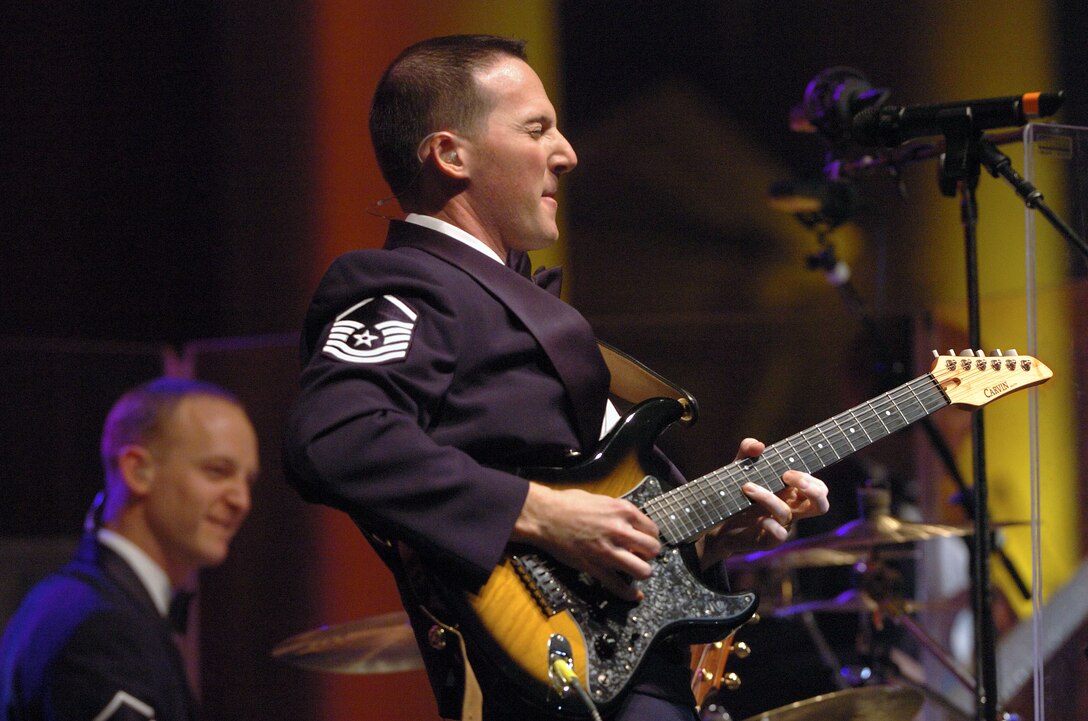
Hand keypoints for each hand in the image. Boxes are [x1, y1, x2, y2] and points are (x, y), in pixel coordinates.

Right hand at [512, 482, 660, 601]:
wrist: (545, 516)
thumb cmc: (568, 504)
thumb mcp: (600, 499)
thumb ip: (617, 511)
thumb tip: (627, 520)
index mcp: (623, 511)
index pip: (652, 529)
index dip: (650, 537)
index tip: (645, 540)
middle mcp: (621, 531)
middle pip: (653, 550)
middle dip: (650, 554)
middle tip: (642, 555)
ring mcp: (609, 551)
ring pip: (643, 571)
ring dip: (642, 572)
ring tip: (636, 570)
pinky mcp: (595, 567)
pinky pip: (618, 586)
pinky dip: (628, 593)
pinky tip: (633, 595)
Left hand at [698, 438, 829, 567]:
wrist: (716, 521)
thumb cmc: (735, 493)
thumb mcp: (739, 468)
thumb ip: (747, 452)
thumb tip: (758, 445)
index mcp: (791, 493)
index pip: (817, 487)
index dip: (810, 479)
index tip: (787, 470)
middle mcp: (790, 510)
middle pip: (821, 505)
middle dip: (812, 489)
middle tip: (786, 476)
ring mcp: (780, 526)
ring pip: (787, 513)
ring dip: (768, 497)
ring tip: (746, 486)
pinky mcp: (767, 540)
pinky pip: (778, 534)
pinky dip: (770, 524)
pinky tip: (758, 518)